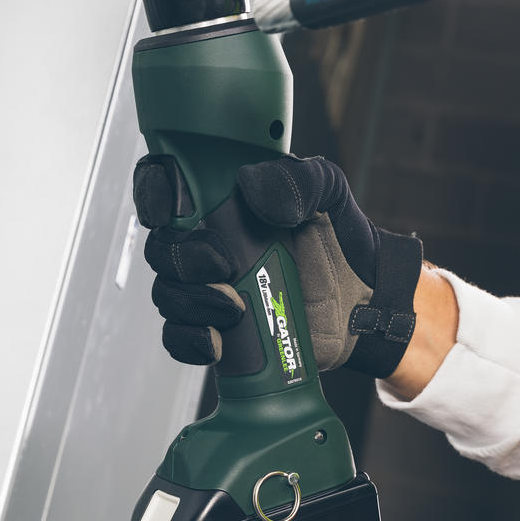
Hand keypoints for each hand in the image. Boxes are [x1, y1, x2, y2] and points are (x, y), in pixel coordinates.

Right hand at [133, 154, 431, 380]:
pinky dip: (189, 341)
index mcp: (222, 200)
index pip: (165, 185)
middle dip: (182, 258)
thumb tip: (250, 188)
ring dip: (191, 302)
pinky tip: (218, 342)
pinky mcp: (216, 328)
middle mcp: (205, 241)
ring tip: (235, 308)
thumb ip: (295, 178)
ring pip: (166, 292)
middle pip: (160, 246)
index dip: (153, 192)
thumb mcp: (327, 191)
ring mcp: (208, 287)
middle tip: (223, 265)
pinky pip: (178, 337)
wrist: (366, 300)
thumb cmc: (340, 238)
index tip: (169, 209)